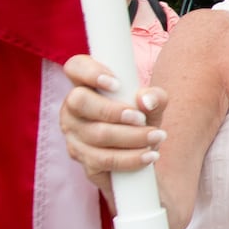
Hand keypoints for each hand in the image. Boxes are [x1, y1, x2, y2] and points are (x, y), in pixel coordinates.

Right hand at [59, 54, 166, 201]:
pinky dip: (130, 159)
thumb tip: (145, 100)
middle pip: (79, 101)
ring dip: (132, 137)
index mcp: (86, 86)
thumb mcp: (153, 106)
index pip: (75, 67)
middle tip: (142, 118)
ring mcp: (73, 136)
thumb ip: (155, 97)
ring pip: (96, 134)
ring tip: (156, 137)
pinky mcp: (82, 161)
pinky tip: (149, 155)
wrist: (141, 156)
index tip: (116, 84)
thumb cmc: (141, 120)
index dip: (90, 72)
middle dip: (114, 110)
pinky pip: (103, 161)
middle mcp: (72, 109)